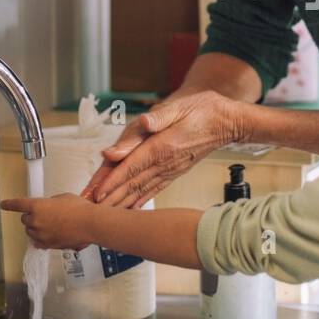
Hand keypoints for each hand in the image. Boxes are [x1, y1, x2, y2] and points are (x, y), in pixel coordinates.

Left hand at [1, 193, 97, 251]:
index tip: (3, 204)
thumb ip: (49, 203)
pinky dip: (41, 238)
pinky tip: (50, 235)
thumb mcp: (62, 198)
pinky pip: (37, 242)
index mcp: (37, 206)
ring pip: (30, 231)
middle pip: (25, 220)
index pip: (18, 204)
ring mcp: (40, 234)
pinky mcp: (47, 245)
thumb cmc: (79, 207)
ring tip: (51, 225)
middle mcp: (35, 221)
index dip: (9, 204)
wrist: (90, 224)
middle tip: (45, 215)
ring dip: (36, 228)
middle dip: (32, 217)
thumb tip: (47, 209)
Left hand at [84, 92, 247, 208]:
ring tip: (104, 212)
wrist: (227, 122)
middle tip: (91, 208)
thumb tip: (138, 126)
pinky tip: (130, 208)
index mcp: (163, 146)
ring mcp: (171, 170)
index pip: (131, 165)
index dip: (112, 180)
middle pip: (132, 183)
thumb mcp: (177, 106)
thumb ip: (154, 119)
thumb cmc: (203, 110)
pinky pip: (153, 189)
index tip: (96, 193)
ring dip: (121, 202)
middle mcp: (166, 163)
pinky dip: (140, 200)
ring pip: (141, 190)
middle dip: (110, 196)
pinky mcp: (175, 172)